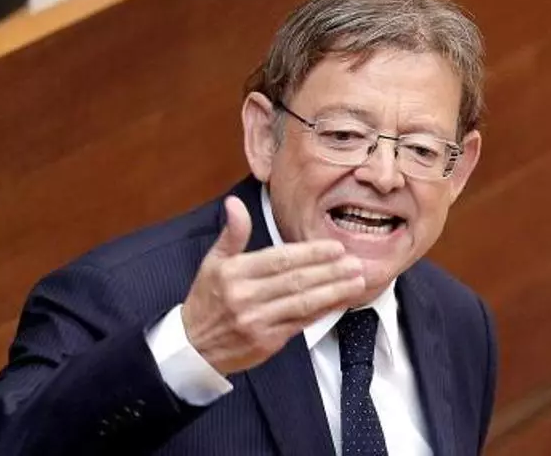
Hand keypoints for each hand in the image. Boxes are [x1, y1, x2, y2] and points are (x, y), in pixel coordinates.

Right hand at [180, 196, 365, 374]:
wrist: (193, 347)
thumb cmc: (208, 300)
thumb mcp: (213, 263)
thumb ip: (232, 234)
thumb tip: (234, 203)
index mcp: (234, 273)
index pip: (280, 259)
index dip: (311, 253)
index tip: (335, 248)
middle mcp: (246, 296)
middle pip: (296, 280)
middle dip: (330, 271)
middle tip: (354, 262)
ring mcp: (257, 321)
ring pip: (303, 303)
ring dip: (334, 291)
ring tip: (357, 281)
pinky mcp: (267, 342)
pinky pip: (301, 323)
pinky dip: (324, 311)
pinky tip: (340, 301)